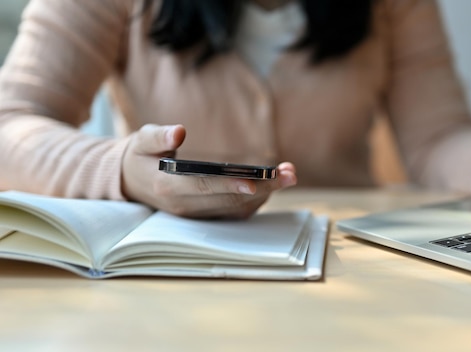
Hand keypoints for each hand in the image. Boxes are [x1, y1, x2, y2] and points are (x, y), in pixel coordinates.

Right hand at [121, 124, 296, 217]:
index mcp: (168, 186)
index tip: (255, 182)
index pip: (203, 187)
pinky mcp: (205, 216)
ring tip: (288, 175)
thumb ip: (158, 136)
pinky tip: (273, 184)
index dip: (229, 186)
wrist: (130, 182)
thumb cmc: (139, 156)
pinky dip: (257, 201)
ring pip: (236, 209)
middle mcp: (184, 206)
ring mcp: (196, 215)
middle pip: (228, 200)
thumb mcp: (140, 140)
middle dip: (262, 188)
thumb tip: (179, 131)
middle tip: (289, 173)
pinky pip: (234, 213)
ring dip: (266, 194)